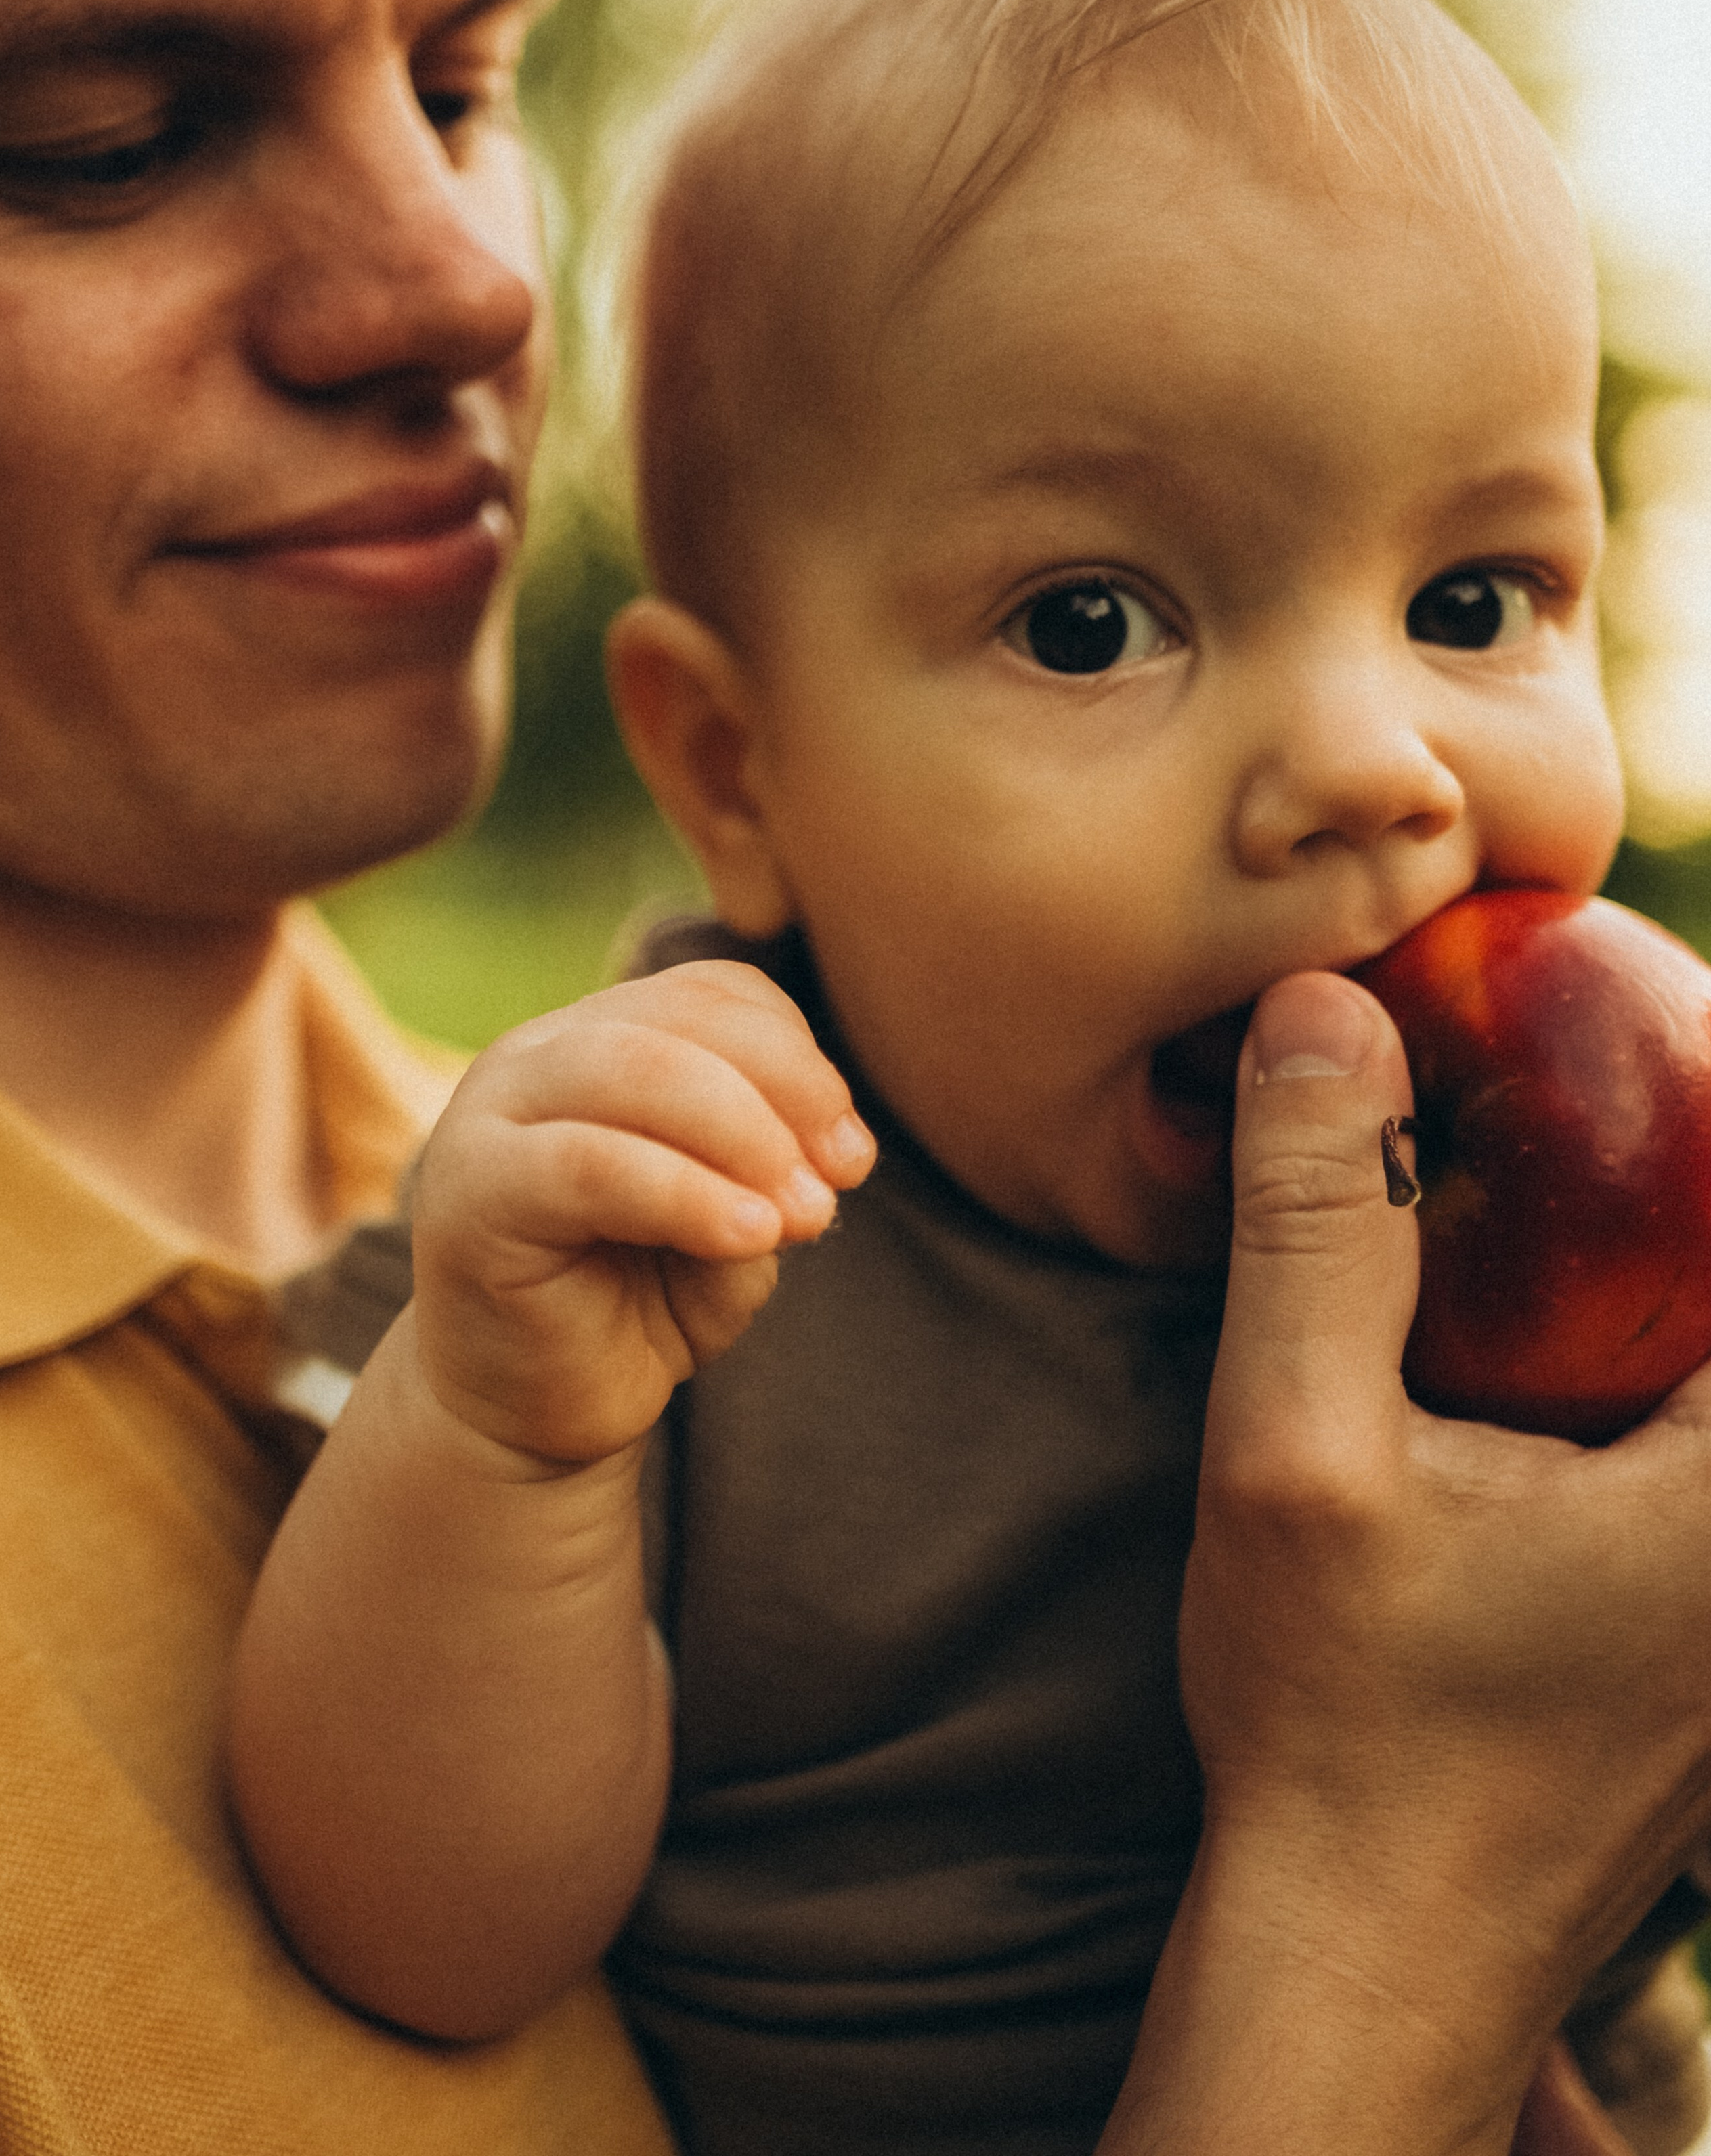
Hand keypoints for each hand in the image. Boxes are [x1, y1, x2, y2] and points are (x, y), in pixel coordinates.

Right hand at [411, 959, 874, 1463]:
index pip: (715, 994)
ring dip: (744, 1135)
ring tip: (804, 1215)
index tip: (854, 1156)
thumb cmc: (636, 1306)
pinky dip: (688, 1194)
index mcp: (600, 1037)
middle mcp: (537, 1055)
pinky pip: (590, 1166)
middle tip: (843, 1179)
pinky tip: (751, 1236)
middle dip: (788, 1090)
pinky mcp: (471, 1193)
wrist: (530, 1416)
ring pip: (637, 1071)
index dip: (800, 1060)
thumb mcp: (732, 1224)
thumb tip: (828, 1156)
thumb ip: (769, 1172)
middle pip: (683, 1019)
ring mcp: (491, 1115)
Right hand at [1112, 970, 1710, 2154]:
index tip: (1675, 1022)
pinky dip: (1663, 1369)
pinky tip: (1567, 1341)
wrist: (1371, 1954)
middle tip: (1622, 1065)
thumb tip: (1324, 1010)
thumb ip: (1320, 1225)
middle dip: (1688, 1185)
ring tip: (1591, 1183)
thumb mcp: (1297, 1452)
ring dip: (1673, 1281)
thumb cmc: (1340, 1723)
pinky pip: (1710, 1465)